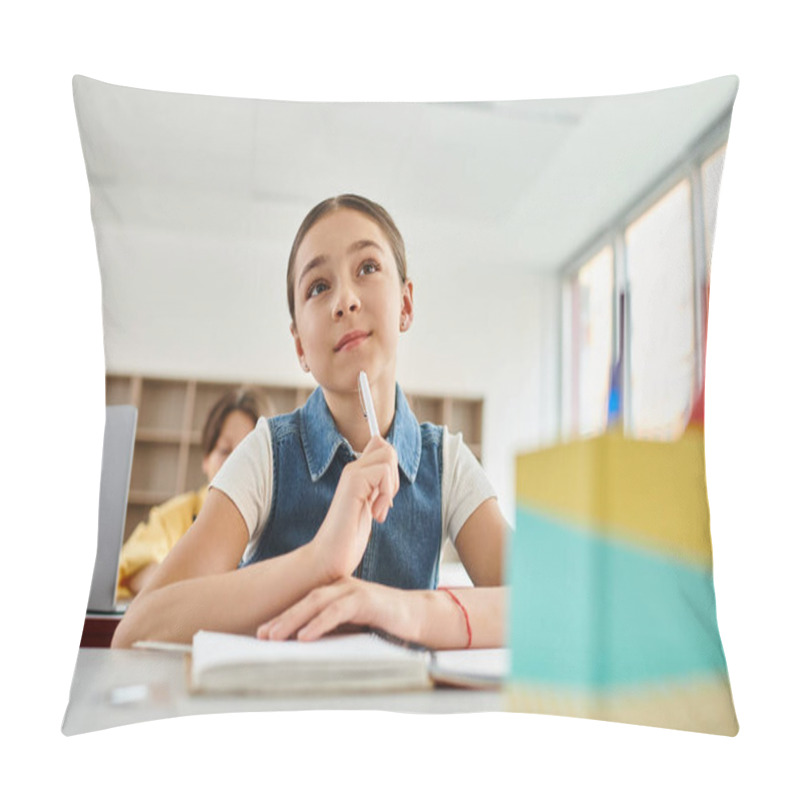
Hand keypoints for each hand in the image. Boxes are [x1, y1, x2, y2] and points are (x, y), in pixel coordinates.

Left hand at [256, 577, 418, 642]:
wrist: (419, 618)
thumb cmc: (385, 625)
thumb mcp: (353, 627)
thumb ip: (333, 630)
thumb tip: (303, 650)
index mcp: (337, 592)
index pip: (304, 603)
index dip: (282, 617)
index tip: (261, 634)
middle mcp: (342, 586)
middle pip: (305, 600)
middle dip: (281, 618)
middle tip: (260, 636)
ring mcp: (355, 590)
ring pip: (316, 602)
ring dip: (292, 620)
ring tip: (273, 637)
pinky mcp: (367, 600)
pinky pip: (337, 611)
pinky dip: (318, 623)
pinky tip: (304, 637)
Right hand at [311, 435, 399, 580]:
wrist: (329, 557)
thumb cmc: (348, 538)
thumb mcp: (370, 507)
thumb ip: (377, 488)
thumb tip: (392, 473)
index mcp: (357, 474)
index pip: (379, 445)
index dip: (391, 466)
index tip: (385, 495)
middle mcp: (352, 469)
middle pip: (387, 448)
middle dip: (395, 476)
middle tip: (383, 503)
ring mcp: (351, 474)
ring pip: (388, 456)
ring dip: (391, 486)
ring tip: (378, 510)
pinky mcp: (352, 482)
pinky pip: (383, 471)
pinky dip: (386, 494)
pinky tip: (375, 514)